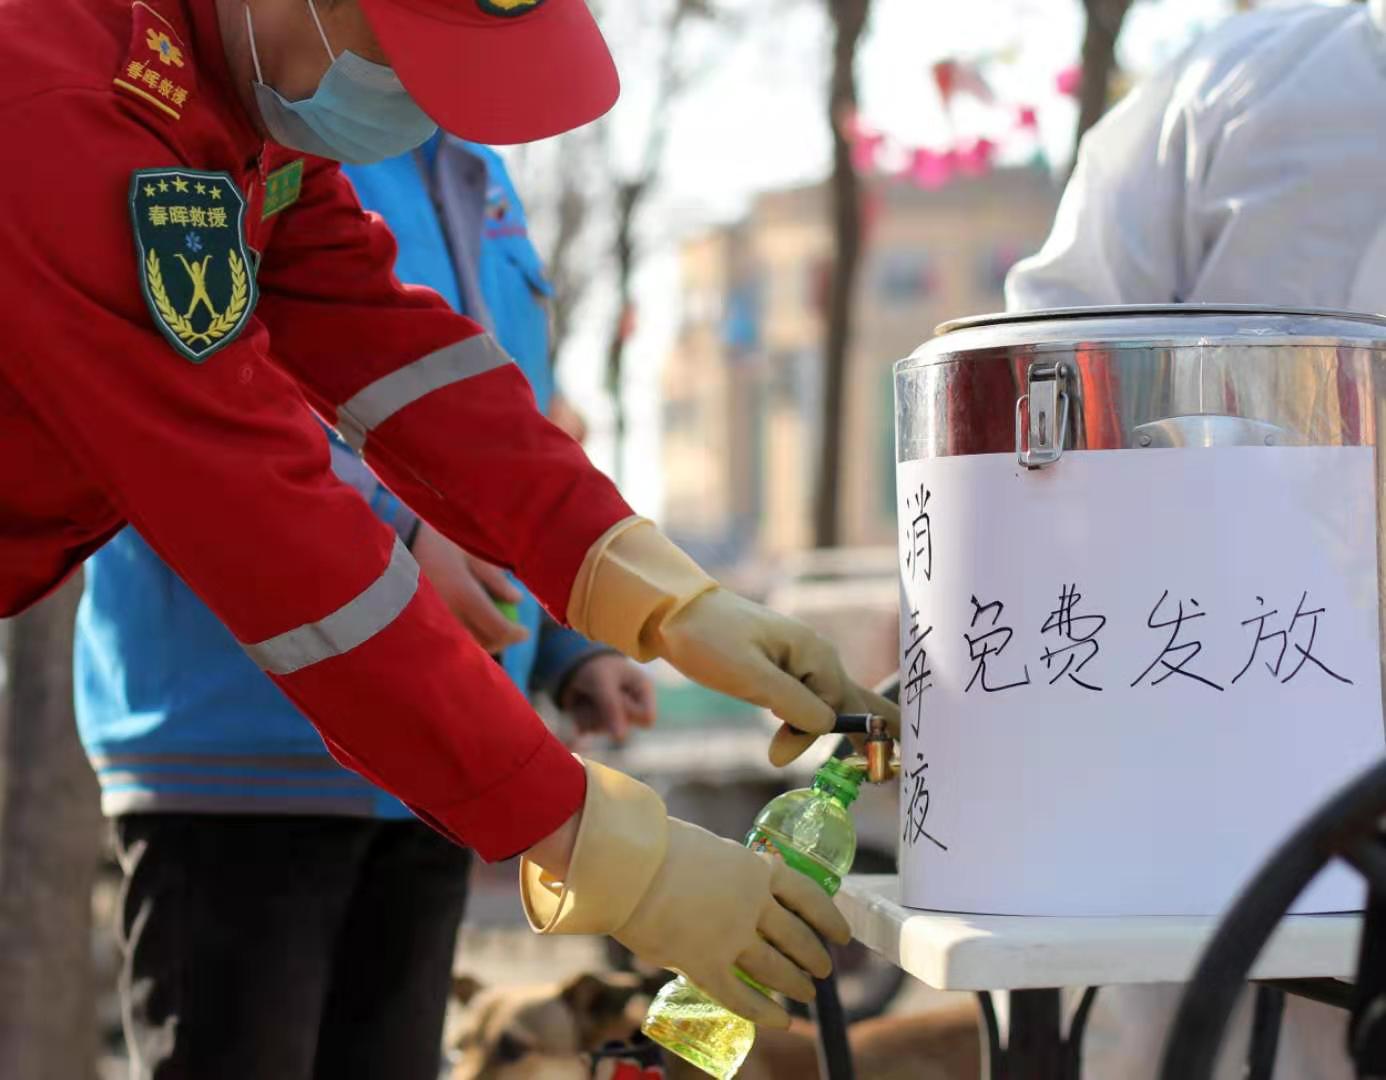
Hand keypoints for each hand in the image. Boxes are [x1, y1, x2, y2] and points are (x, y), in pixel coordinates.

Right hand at [412, 524, 528, 652]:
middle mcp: (448, 614)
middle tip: (511, 633)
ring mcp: (431, 623)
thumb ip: (495, 578)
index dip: (515, 634)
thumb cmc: (437, 540)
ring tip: (490, 630)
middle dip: (500, 641)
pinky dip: (460, 639)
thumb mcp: (470, 552)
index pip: (498, 627)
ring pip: (463, 646)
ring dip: (481, 643)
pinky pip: (445, 640)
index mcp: (463, 594)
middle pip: (482, 643)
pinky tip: (466, 629)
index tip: (525, 632)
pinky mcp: (418, 626)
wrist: (391, 544)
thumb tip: (517, 600)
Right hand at [521, 761, 850, 1028]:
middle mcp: (753, 905)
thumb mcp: (712, 851)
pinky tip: (781, 1021)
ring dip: (796, 984)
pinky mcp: (706, 965)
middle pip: (797, 938)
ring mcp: (732, 937)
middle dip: (814, 957)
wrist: (628, 864)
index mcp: (757, 870)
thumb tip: (740, 891)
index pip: (810, 897)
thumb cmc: (660, 848)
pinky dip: (765, 1012)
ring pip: (776, 969)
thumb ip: (733, 875)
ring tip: (805, 992)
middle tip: (822, 969)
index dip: (830, 919)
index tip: (842, 935)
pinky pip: (742, 997)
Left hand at [568, 519, 897, 764]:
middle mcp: (816, 654)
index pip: (833, 708)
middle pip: (850, 702)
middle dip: (865, 731)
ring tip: (845, 754)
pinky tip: (801, 733)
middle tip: (890, 768)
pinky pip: (806, 697)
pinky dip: (807, 719)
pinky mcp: (780, 666)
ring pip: (827, 703)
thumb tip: (827, 728)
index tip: (776, 756)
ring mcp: (799, 659)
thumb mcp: (750, 677)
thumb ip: (793, 704)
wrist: (672, 611)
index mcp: (815, 652)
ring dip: (825, 729)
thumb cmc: (709, 640)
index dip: (809, 736)